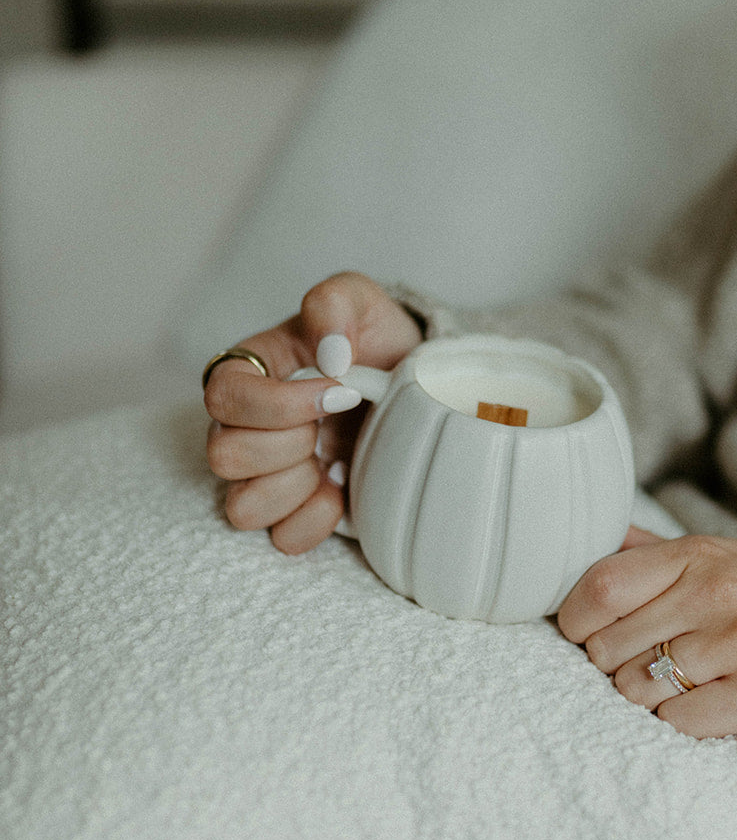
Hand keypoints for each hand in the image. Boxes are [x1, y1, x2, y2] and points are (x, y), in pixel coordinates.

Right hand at [204, 272, 422, 554]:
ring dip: (297, 486)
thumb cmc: (371, 338)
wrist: (410, 378)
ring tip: (334, 459)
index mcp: (245, 375)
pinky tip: (342, 488)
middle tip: (331, 426)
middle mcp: (241, 429)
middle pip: (224, 456)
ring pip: (243, 507)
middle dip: (290, 444)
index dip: (280, 403)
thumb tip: (330, 357)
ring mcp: (264, 477)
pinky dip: (317, 519)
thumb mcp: (359, 300)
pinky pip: (283, 539)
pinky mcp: (294, 512)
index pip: (223, 397)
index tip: (342, 390)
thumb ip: (333, 304)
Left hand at [558, 531, 736, 775]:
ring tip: (682, 693)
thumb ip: (663, 553)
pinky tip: (709, 714)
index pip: (598, 584)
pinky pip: (677, 723)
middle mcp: (718, 591)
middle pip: (607, 644)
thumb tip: (595, 540)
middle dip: (611, 668)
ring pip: (635, 688)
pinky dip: (681, 728)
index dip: (575, 620)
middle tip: (644, 672)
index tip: (584, 636)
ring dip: (645, 703)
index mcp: (703, 554)